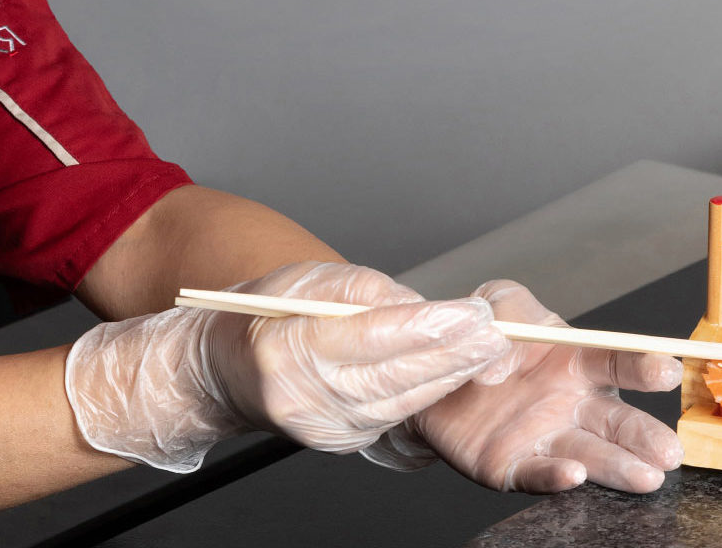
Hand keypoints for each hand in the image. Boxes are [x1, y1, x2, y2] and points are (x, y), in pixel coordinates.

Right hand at [64, 261, 508, 470]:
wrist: (223, 370)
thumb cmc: (265, 314)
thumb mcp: (307, 281)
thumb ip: (364, 291)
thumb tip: (423, 304)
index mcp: (286, 347)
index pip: (372, 337)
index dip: (428, 326)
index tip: (471, 312)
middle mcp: (301, 396)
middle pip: (393, 376)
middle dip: (453, 355)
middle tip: (498, 334)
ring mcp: (321, 426)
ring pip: (400, 401)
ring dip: (450, 377)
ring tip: (489, 351)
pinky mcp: (338, 441)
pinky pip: (393, 417)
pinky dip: (428, 395)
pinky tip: (457, 374)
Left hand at [372, 280, 684, 491]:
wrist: (435, 372)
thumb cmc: (483, 336)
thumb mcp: (500, 303)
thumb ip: (512, 313)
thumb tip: (502, 356)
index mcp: (578, 361)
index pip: (617, 362)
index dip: (642, 367)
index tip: (666, 370)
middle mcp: (571, 405)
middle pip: (616, 421)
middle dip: (645, 435)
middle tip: (671, 450)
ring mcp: (545, 438)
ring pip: (589, 455)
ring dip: (618, 467)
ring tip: (646, 478)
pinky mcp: (512, 466)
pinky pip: (536, 473)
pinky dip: (555, 477)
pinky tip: (573, 476)